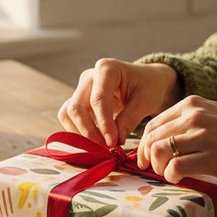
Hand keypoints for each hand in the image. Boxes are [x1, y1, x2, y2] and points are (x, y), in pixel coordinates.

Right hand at [58, 59, 181, 146]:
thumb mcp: (145, 101)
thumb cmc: (149, 87)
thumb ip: (129, 120)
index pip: (98, 99)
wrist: (148, 82)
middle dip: (89, 131)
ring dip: (80, 133)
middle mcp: (89, 77)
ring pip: (68, 113)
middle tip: (106, 149)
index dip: (104, 124)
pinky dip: (78, 132)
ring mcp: (81, 88)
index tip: (112, 143)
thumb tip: (114, 142)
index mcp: (107, 68)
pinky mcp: (79, 101)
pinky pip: (69, 118)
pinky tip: (94, 143)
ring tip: (100, 147)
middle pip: (77, 106)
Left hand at [136, 95, 216, 183]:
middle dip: (147, 157)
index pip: (153, 123)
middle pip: (151, 138)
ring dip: (158, 168)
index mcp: (192, 104)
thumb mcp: (214, 115)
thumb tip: (162, 142)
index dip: (144, 144)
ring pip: (158, 151)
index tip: (146, 158)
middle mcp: (193, 116)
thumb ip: (189, 122)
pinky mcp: (210, 157)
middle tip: (155, 170)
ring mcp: (201, 136)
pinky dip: (171, 176)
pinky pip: (175, 167)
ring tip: (170, 174)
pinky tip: (180, 179)